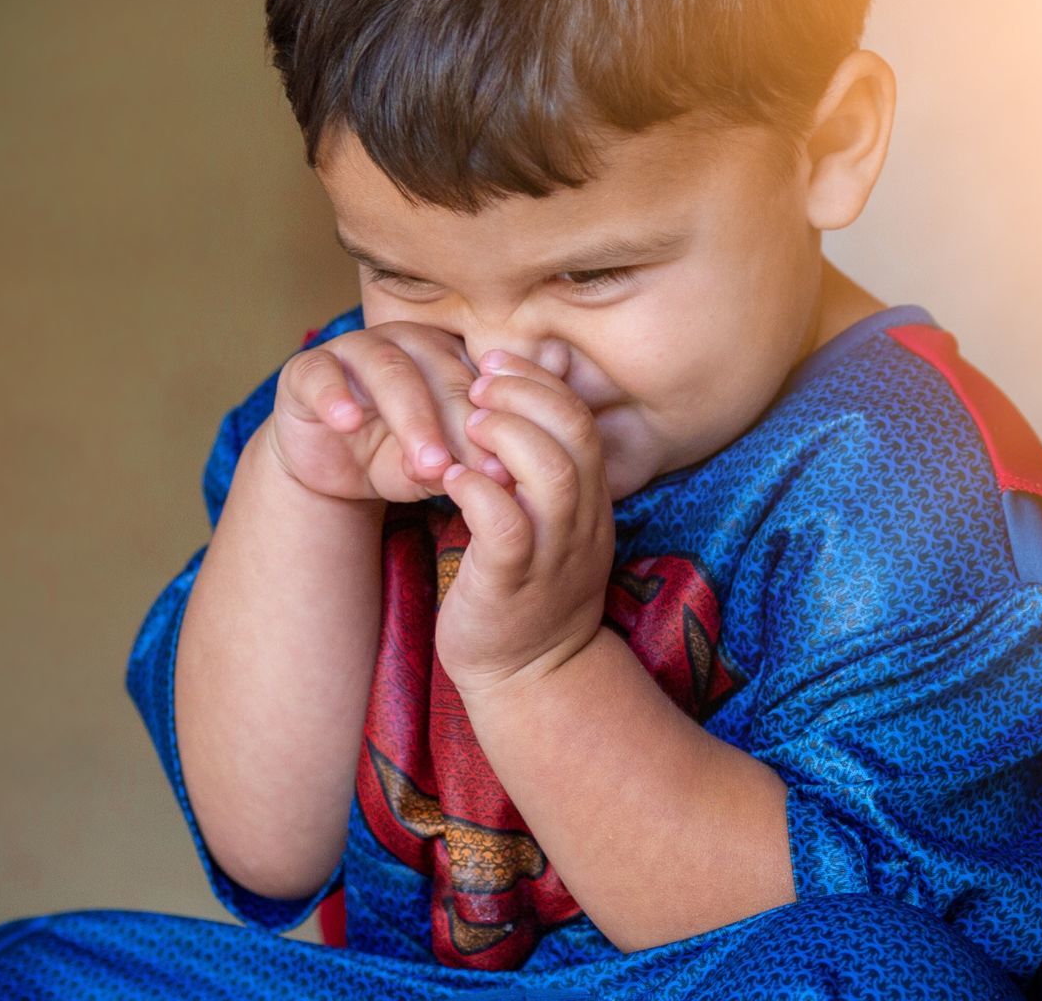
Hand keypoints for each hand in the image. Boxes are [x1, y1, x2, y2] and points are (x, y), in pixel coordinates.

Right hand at [267, 321, 514, 502]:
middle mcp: (409, 342)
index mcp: (451, 358)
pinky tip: (346, 423)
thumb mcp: (430, 471)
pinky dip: (335, 396)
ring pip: (390, 370)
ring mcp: (357, 348)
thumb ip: (457, 468)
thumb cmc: (391, 459)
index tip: (503, 475)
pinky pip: (322, 372)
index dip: (491, 431)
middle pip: (442, 375)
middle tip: (471, 473)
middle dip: (458, 429)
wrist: (330, 467)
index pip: (479, 388)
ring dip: (411, 418)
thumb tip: (490, 479)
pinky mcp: (309, 367)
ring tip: (425, 464)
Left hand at [433, 348, 615, 696]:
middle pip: (574, 434)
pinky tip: (451, 477)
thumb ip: (540, 461)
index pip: (581, 419)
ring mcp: (552, 554)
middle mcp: (581, 523)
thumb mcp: (546, 520)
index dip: (540, 380)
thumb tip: (529, 399)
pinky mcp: (513, 584)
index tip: (494, 361)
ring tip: (467, 422)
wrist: (531, 680)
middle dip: (524, 393)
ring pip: (550, 473)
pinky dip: (479, 491)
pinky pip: (505, 526)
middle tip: (477, 380)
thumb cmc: (526, 589)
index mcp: (590, 502)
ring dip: (505, 434)